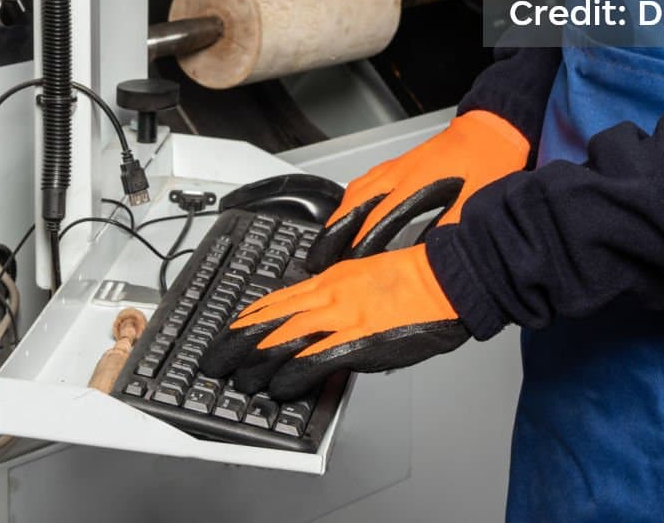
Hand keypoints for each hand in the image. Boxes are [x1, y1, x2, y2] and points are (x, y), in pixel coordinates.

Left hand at [200, 245, 468, 401]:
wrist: (446, 277)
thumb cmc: (419, 277)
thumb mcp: (371, 276)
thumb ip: (346, 292)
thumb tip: (330, 313)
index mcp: (334, 278)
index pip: (279, 298)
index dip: (250, 317)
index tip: (231, 329)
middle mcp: (331, 294)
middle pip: (271, 319)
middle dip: (238, 341)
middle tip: (216, 358)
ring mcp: (342, 317)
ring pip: (283, 339)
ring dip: (255, 361)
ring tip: (236, 377)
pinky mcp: (358, 340)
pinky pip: (314, 360)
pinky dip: (290, 376)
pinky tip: (277, 388)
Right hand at [305, 109, 528, 273]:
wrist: (493, 128)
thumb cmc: (489, 163)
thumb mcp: (477, 205)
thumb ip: (452, 231)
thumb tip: (431, 259)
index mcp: (417, 184)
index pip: (378, 220)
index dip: (360, 246)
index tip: (347, 269)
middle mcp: (401, 173)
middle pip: (357, 204)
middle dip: (335, 233)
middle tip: (318, 258)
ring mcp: (399, 165)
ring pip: (358, 190)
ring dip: (340, 216)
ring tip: (327, 239)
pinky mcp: (403, 162)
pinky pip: (366, 180)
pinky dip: (351, 198)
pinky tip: (350, 206)